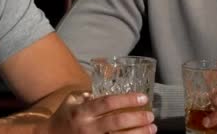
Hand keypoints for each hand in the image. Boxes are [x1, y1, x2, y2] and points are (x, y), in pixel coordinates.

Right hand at [38, 92, 155, 133]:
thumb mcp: (71, 101)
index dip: (126, 99)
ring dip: (139, 133)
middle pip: (117, 121)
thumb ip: (88, 95)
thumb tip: (108, 88)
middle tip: (150, 115)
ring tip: (152, 128)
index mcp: (82, 111)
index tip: (142, 97)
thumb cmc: (63, 117)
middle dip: (137, 118)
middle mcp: (88, 127)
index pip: (107, 103)